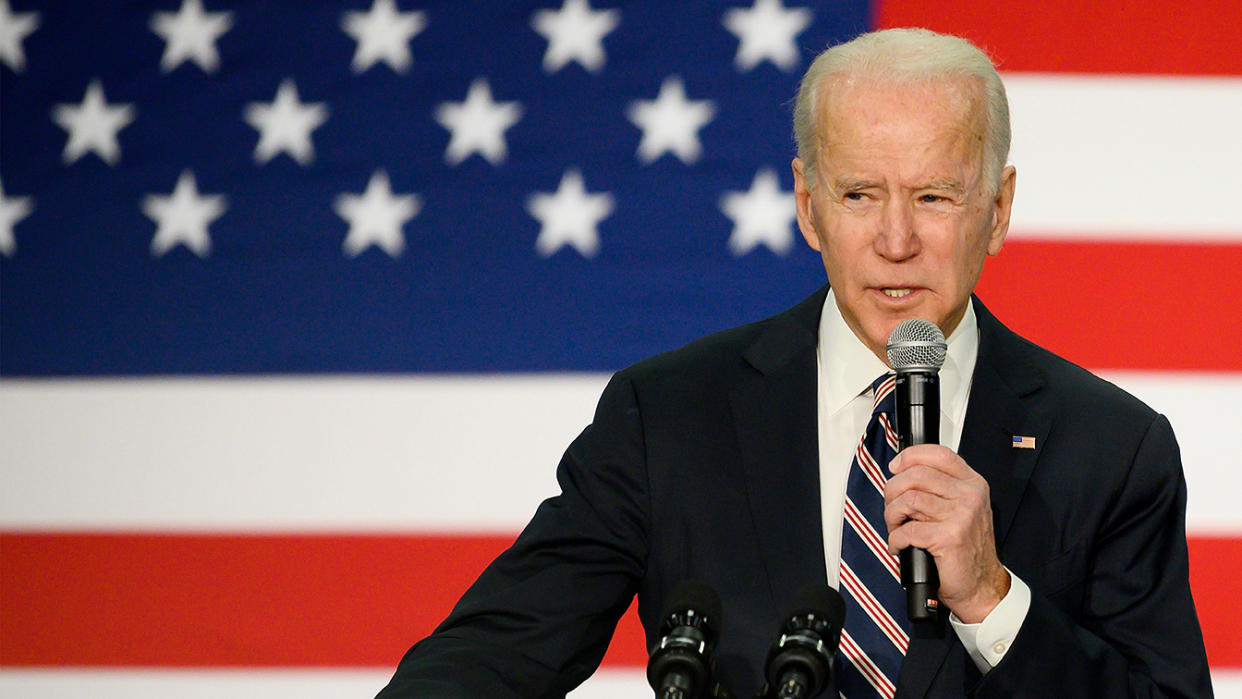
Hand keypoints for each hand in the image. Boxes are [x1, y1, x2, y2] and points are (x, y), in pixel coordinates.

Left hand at [884, 444, 1009, 622]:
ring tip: (896, 528)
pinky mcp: (949, 538)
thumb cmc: (965, 548)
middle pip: (916, 475)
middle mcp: (970, 496)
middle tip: (893, 508)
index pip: (938, 454)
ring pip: (908, 500)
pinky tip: (900, 546)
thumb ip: (940, 488)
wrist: (981, 585)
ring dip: (892, 516)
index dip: (910, 456)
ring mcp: (961, 516)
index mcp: (972, 484)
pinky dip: (895, 540)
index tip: (895, 467)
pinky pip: (906, 530)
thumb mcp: (961, 509)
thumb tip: (902, 473)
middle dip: (893, 491)